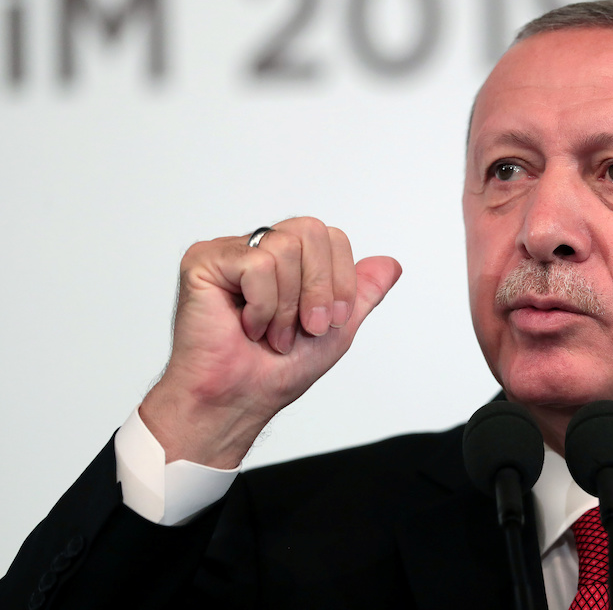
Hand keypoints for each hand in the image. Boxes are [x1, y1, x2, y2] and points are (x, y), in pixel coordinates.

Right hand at [140, 217, 401, 466]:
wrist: (240, 399)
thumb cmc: (277, 370)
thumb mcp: (338, 328)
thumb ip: (362, 292)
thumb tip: (392, 264)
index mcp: (290, 260)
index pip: (332, 237)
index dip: (340, 279)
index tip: (331, 321)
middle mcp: (260, 248)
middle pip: (311, 230)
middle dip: (319, 287)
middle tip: (308, 327)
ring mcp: (231, 252)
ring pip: (284, 248)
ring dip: (287, 305)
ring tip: (272, 334)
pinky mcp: (204, 261)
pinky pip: (256, 265)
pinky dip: (262, 306)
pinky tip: (247, 327)